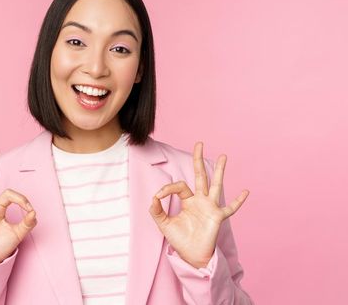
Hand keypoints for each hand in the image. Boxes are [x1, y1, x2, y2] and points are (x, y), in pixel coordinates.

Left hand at [148, 142, 249, 267]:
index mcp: (187, 200)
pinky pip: (230, 208)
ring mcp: (210, 207)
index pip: (179, 186)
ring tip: (223, 156)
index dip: (167, 188)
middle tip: (199, 144)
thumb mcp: (164, 224)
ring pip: (215, 185)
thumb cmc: (180, 239)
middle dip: (198, 160)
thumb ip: (156, 211)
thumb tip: (153, 198)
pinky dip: (238, 201)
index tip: (157, 196)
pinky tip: (245, 191)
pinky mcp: (218, 217)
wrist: (191, 255)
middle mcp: (200, 200)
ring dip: (219, 171)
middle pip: (200, 176)